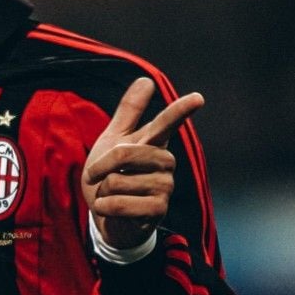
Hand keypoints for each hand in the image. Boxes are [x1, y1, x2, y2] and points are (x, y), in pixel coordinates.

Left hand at [82, 76, 203, 250]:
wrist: (107, 215)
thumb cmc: (111, 176)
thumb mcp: (113, 142)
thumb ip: (129, 112)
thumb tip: (147, 79)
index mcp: (154, 144)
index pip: (167, 123)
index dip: (180, 110)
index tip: (197, 98)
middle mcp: (165, 164)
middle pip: (124, 154)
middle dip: (101, 166)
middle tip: (97, 176)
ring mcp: (164, 188)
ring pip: (118, 181)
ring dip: (103, 190)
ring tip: (111, 195)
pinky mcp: (157, 211)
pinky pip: (121, 203)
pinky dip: (106, 206)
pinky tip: (110, 209)